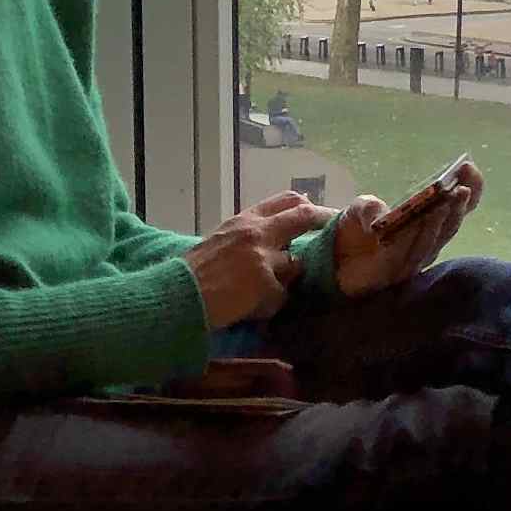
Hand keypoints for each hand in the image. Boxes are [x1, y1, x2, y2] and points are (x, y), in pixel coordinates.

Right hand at [185, 192, 327, 326]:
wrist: (177, 296)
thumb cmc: (192, 273)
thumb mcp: (219, 241)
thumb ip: (246, 236)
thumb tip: (275, 236)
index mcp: (243, 220)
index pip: (285, 200)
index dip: (307, 206)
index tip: (319, 213)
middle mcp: (257, 232)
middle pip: (302, 217)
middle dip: (321, 221)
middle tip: (332, 230)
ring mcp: (262, 257)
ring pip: (293, 266)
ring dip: (283, 281)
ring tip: (257, 293)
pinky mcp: (264, 284)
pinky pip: (280, 297)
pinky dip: (268, 306)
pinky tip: (249, 309)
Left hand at [333, 163, 479, 297]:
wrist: (330, 260)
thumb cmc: (354, 230)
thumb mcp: (360, 208)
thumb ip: (369, 206)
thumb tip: (381, 213)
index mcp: (429, 223)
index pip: (458, 207)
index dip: (470, 188)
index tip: (468, 167)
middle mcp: (427, 242)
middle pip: (450, 226)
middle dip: (458, 206)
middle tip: (462, 188)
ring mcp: (413, 260)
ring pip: (433, 241)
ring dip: (440, 222)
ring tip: (446, 202)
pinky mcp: (394, 274)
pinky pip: (409, 255)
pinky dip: (415, 239)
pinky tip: (419, 223)